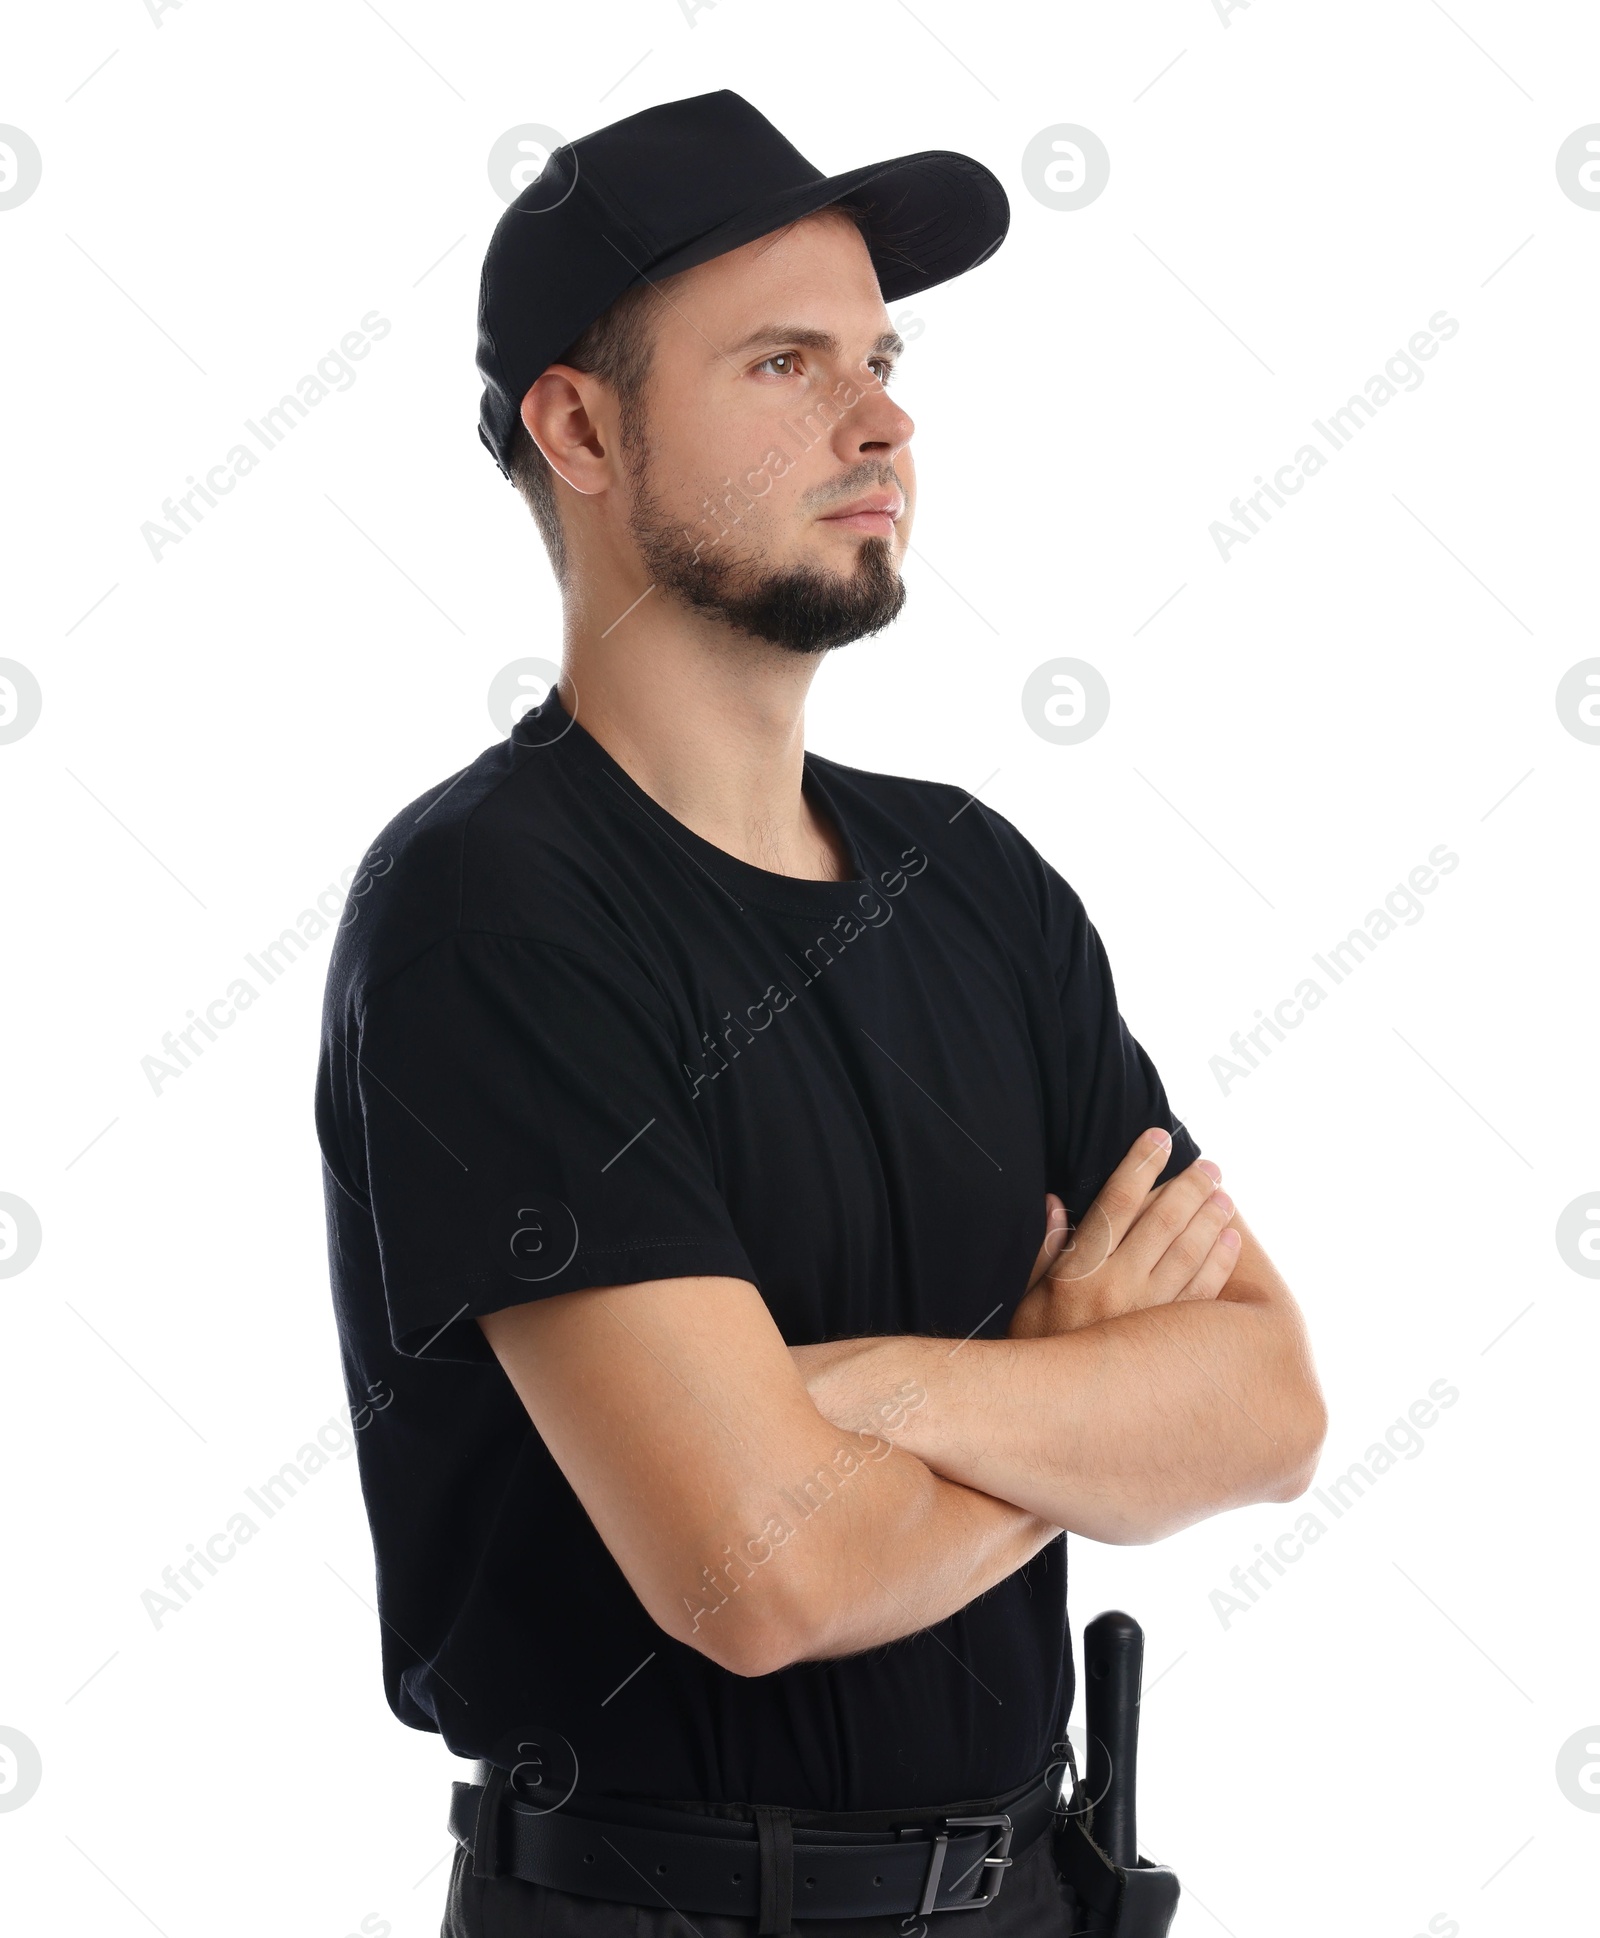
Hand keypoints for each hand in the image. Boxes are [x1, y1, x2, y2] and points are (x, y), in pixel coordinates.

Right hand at [1007, 1129, 1240, 1338]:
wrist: (1054, 1419)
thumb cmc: (1035, 1353)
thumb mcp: (1027, 1299)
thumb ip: (1047, 1250)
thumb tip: (1056, 1203)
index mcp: (1079, 1271)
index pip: (1116, 1202)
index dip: (1139, 1165)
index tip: (1157, 1138)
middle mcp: (1117, 1288)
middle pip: (1163, 1221)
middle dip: (1189, 1186)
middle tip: (1209, 1166)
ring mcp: (1149, 1317)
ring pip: (1190, 1253)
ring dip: (1211, 1219)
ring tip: (1223, 1195)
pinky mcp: (1172, 1346)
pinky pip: (1204, 1295)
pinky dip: (1220, 1263)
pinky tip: (1230, 1241)